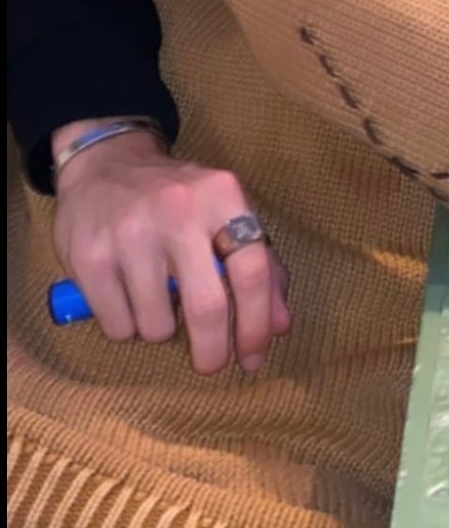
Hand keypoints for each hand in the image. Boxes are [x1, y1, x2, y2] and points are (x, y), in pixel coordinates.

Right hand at [53, 127, 291, 374]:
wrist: (107, 163)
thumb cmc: (179, 199)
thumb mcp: (226, 213)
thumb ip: (261, 265)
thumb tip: (281, 326)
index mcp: (223, 195)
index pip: (252, 271)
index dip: (257, 325)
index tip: (253, 357)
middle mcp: (179, 210)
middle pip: (208, 307)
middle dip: (212, 351)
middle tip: (210, 364)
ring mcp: (131, 232)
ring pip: (157, 326)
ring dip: (160, 330)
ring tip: (156, 299)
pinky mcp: (90, 256)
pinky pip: (118, 326)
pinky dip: (126, 326)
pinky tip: (126, 295)